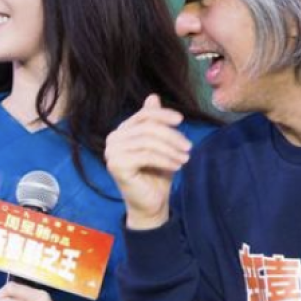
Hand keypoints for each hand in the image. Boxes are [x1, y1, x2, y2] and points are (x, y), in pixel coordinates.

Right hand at [105, 94, 191, 229]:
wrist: (151, 204)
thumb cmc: (156, 175)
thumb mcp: (161, 145)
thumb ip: (156, 123)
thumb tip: (152, 96)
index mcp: (122, 131)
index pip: (143, 115)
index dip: (163, 115)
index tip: (181, 120)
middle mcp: (113, 139)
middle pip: (147, 127)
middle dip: (171, 136)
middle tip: (188, 147)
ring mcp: (112, 152)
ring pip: (148, 141)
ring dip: (171, 149)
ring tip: (185, 158)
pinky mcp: (116, 165)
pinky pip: (146, 155)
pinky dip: (165, 159)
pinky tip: (176, 166)